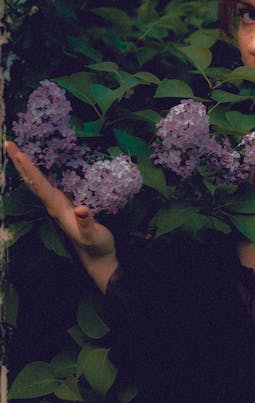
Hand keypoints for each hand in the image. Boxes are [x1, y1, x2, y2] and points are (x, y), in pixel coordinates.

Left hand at [4, 141, 116, 291]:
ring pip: (37, 183)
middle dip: (20, 163)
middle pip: (32, 181)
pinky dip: (39, 175)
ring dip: (27, 168)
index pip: (40, 185)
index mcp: (57, 208)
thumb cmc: (97, 246)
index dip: (29, 168)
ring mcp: (57, 206)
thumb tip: (80, 209)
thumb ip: (87, 223)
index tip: (18, 152)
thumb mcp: (94, 235)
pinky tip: (39, 169)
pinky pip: (46, 186)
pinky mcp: (64, 206)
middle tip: (8, 144)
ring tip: (17, 152)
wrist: (97, 258)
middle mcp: (53, 205)